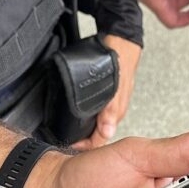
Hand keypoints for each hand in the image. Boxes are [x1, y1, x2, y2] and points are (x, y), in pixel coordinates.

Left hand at [72, 35, 141, 149]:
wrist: (121, 40)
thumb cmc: (120, 61)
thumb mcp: (115, 86)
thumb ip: (110, 110)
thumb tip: (107, 132)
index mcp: (116, 114)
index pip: (102, 139)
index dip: (86, 146)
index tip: (70, 145)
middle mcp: (113, 111)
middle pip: (99, 134)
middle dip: (84, 141)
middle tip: (67, 141)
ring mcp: (109, 104)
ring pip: (97, 124)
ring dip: (85, 129)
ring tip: (71, 131)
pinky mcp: (106, 96)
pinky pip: (96, 112)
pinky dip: (87, 116)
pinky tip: (79, 114)